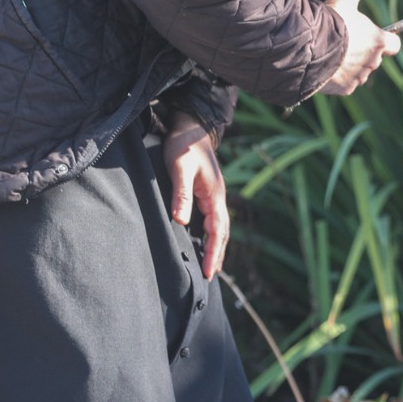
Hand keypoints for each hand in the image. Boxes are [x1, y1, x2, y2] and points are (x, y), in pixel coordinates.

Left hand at [163, 112, 228, 279]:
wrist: (190, 126)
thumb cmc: (183, 145)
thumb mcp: (180, 168)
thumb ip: (181, 194)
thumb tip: (181, 221)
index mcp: (214, 195)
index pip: (217, 231)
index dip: (213, 252)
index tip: (209, 272)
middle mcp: (217, 197)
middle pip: (222, 232)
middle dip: (217, 254)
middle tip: (211, 276)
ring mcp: (214, 194)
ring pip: (218, 226)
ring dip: (216, 245)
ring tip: (212, 264)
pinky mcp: (206, 191)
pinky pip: (212, 218)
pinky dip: (211, 234)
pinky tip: (204, 239)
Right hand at [319, 0, 400, 93]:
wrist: (308, 48)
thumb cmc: (329, 22)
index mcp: (378, 41)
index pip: (393, 44)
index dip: (385, 39)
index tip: (373, 35)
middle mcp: (373, 62)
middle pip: (374, 57)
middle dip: (362, 51)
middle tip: (344, 40)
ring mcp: (359, 77)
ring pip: (359, 71)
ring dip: (350, 64)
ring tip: (331, 52)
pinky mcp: (345, 89)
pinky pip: (345, 83)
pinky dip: (338, 77)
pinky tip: (325, 65)